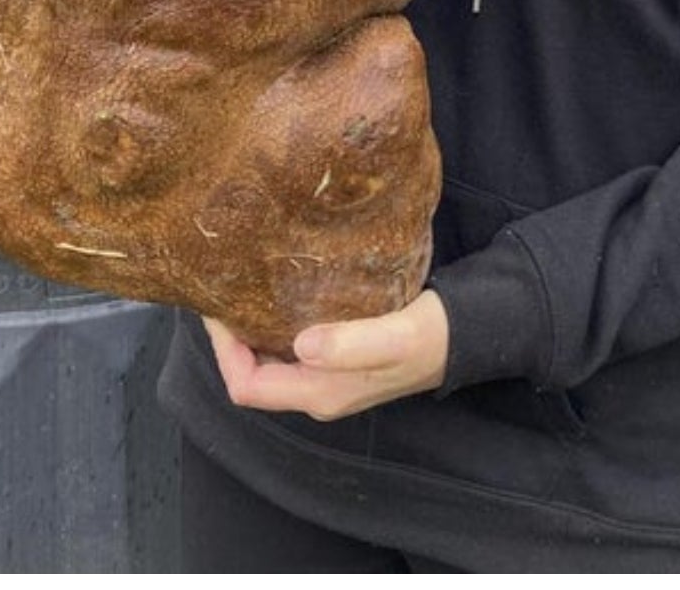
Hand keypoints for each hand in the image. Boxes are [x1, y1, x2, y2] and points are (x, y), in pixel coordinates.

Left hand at [204, 290, 448, 421]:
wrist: (461, 336)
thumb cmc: (428, 338)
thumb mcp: (393, 339)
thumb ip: (350, 345)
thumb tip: (302, 347)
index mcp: (319, 394)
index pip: (246, 387)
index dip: (223, 352)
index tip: (218, 309)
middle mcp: (315, 391)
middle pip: (249, 373)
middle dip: (229, 337)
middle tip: (221, 289)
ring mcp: (323, 376)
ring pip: (265, 359)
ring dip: (247, 329)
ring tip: (239, 285)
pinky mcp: (333, 357)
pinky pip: (285, 345)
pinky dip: (270, 322)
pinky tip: (271, 291)